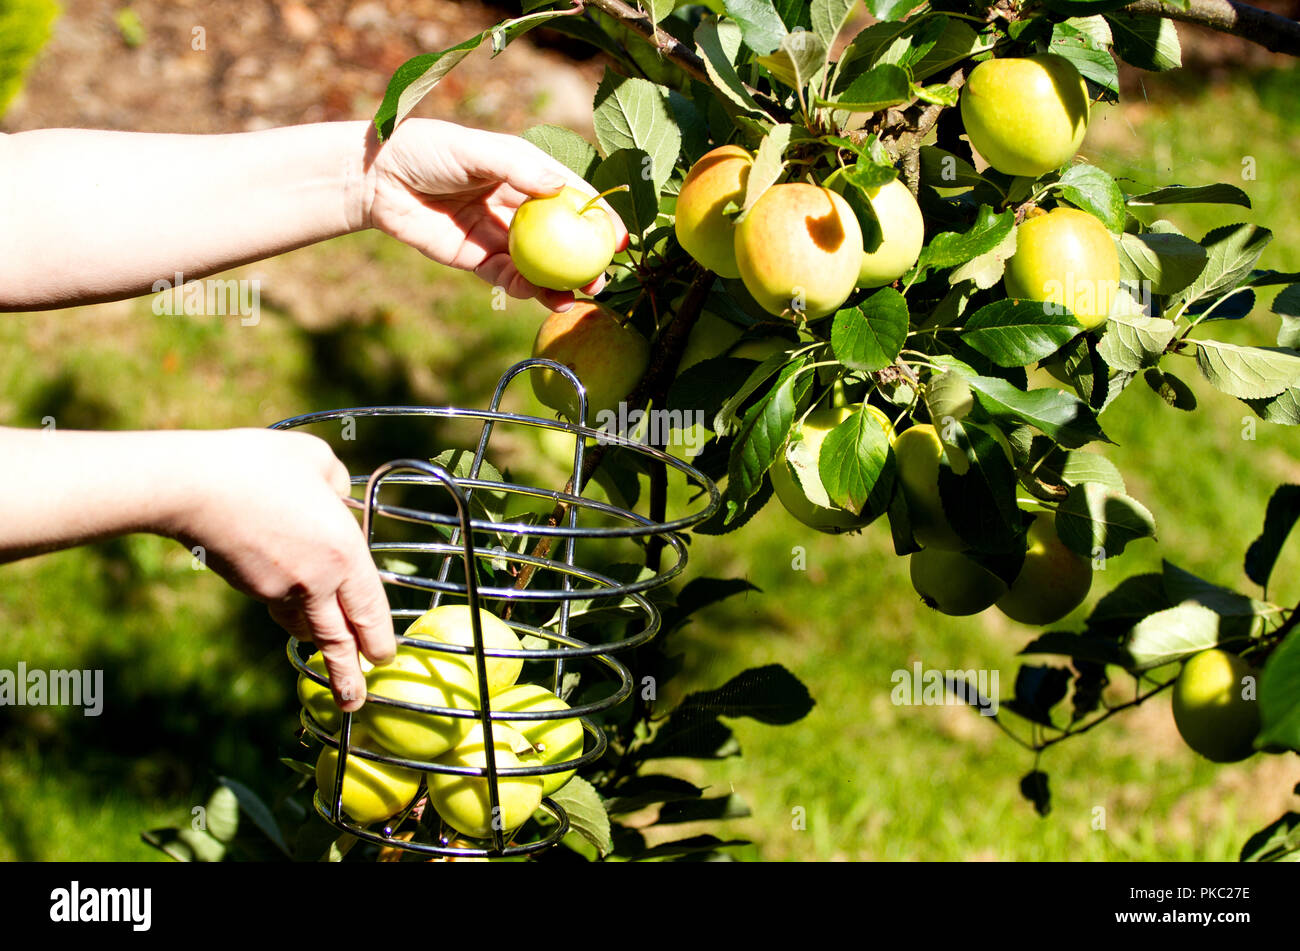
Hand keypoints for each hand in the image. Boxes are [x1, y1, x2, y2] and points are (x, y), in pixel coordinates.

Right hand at [162, 429, 394, 710]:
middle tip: (357, 698)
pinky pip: (277, 606)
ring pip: (305, 626)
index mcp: (344, 552)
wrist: (194, 487)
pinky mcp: (248, 588)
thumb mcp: (318, 460)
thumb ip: (338, 482)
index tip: (385, 657)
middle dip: (350, 673)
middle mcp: (316, 581)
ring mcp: (278, 589)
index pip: (370, 608)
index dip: (379, 637)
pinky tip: (292, 612)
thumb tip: (339, 496)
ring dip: (319, 645)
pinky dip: (289, 613)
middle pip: (339, 639)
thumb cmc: (261, 465)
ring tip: (331, 665)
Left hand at [362, 118, 628, 310]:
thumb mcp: (476, 150)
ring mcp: (498, 234)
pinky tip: (541, 297)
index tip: (621, 238)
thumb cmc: (426, 150)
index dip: (598, 216)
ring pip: (539, 263)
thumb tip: (560, 187)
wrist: (376, 179)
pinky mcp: (476, 259)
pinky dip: (527, 289)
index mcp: (523, 172)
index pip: (571, 195)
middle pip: (562, 235)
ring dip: (560, 282)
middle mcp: (516, 204)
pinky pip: (508, 278)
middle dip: (586, 259)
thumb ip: (518, 168)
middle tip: (603, 277)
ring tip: (579, 296)